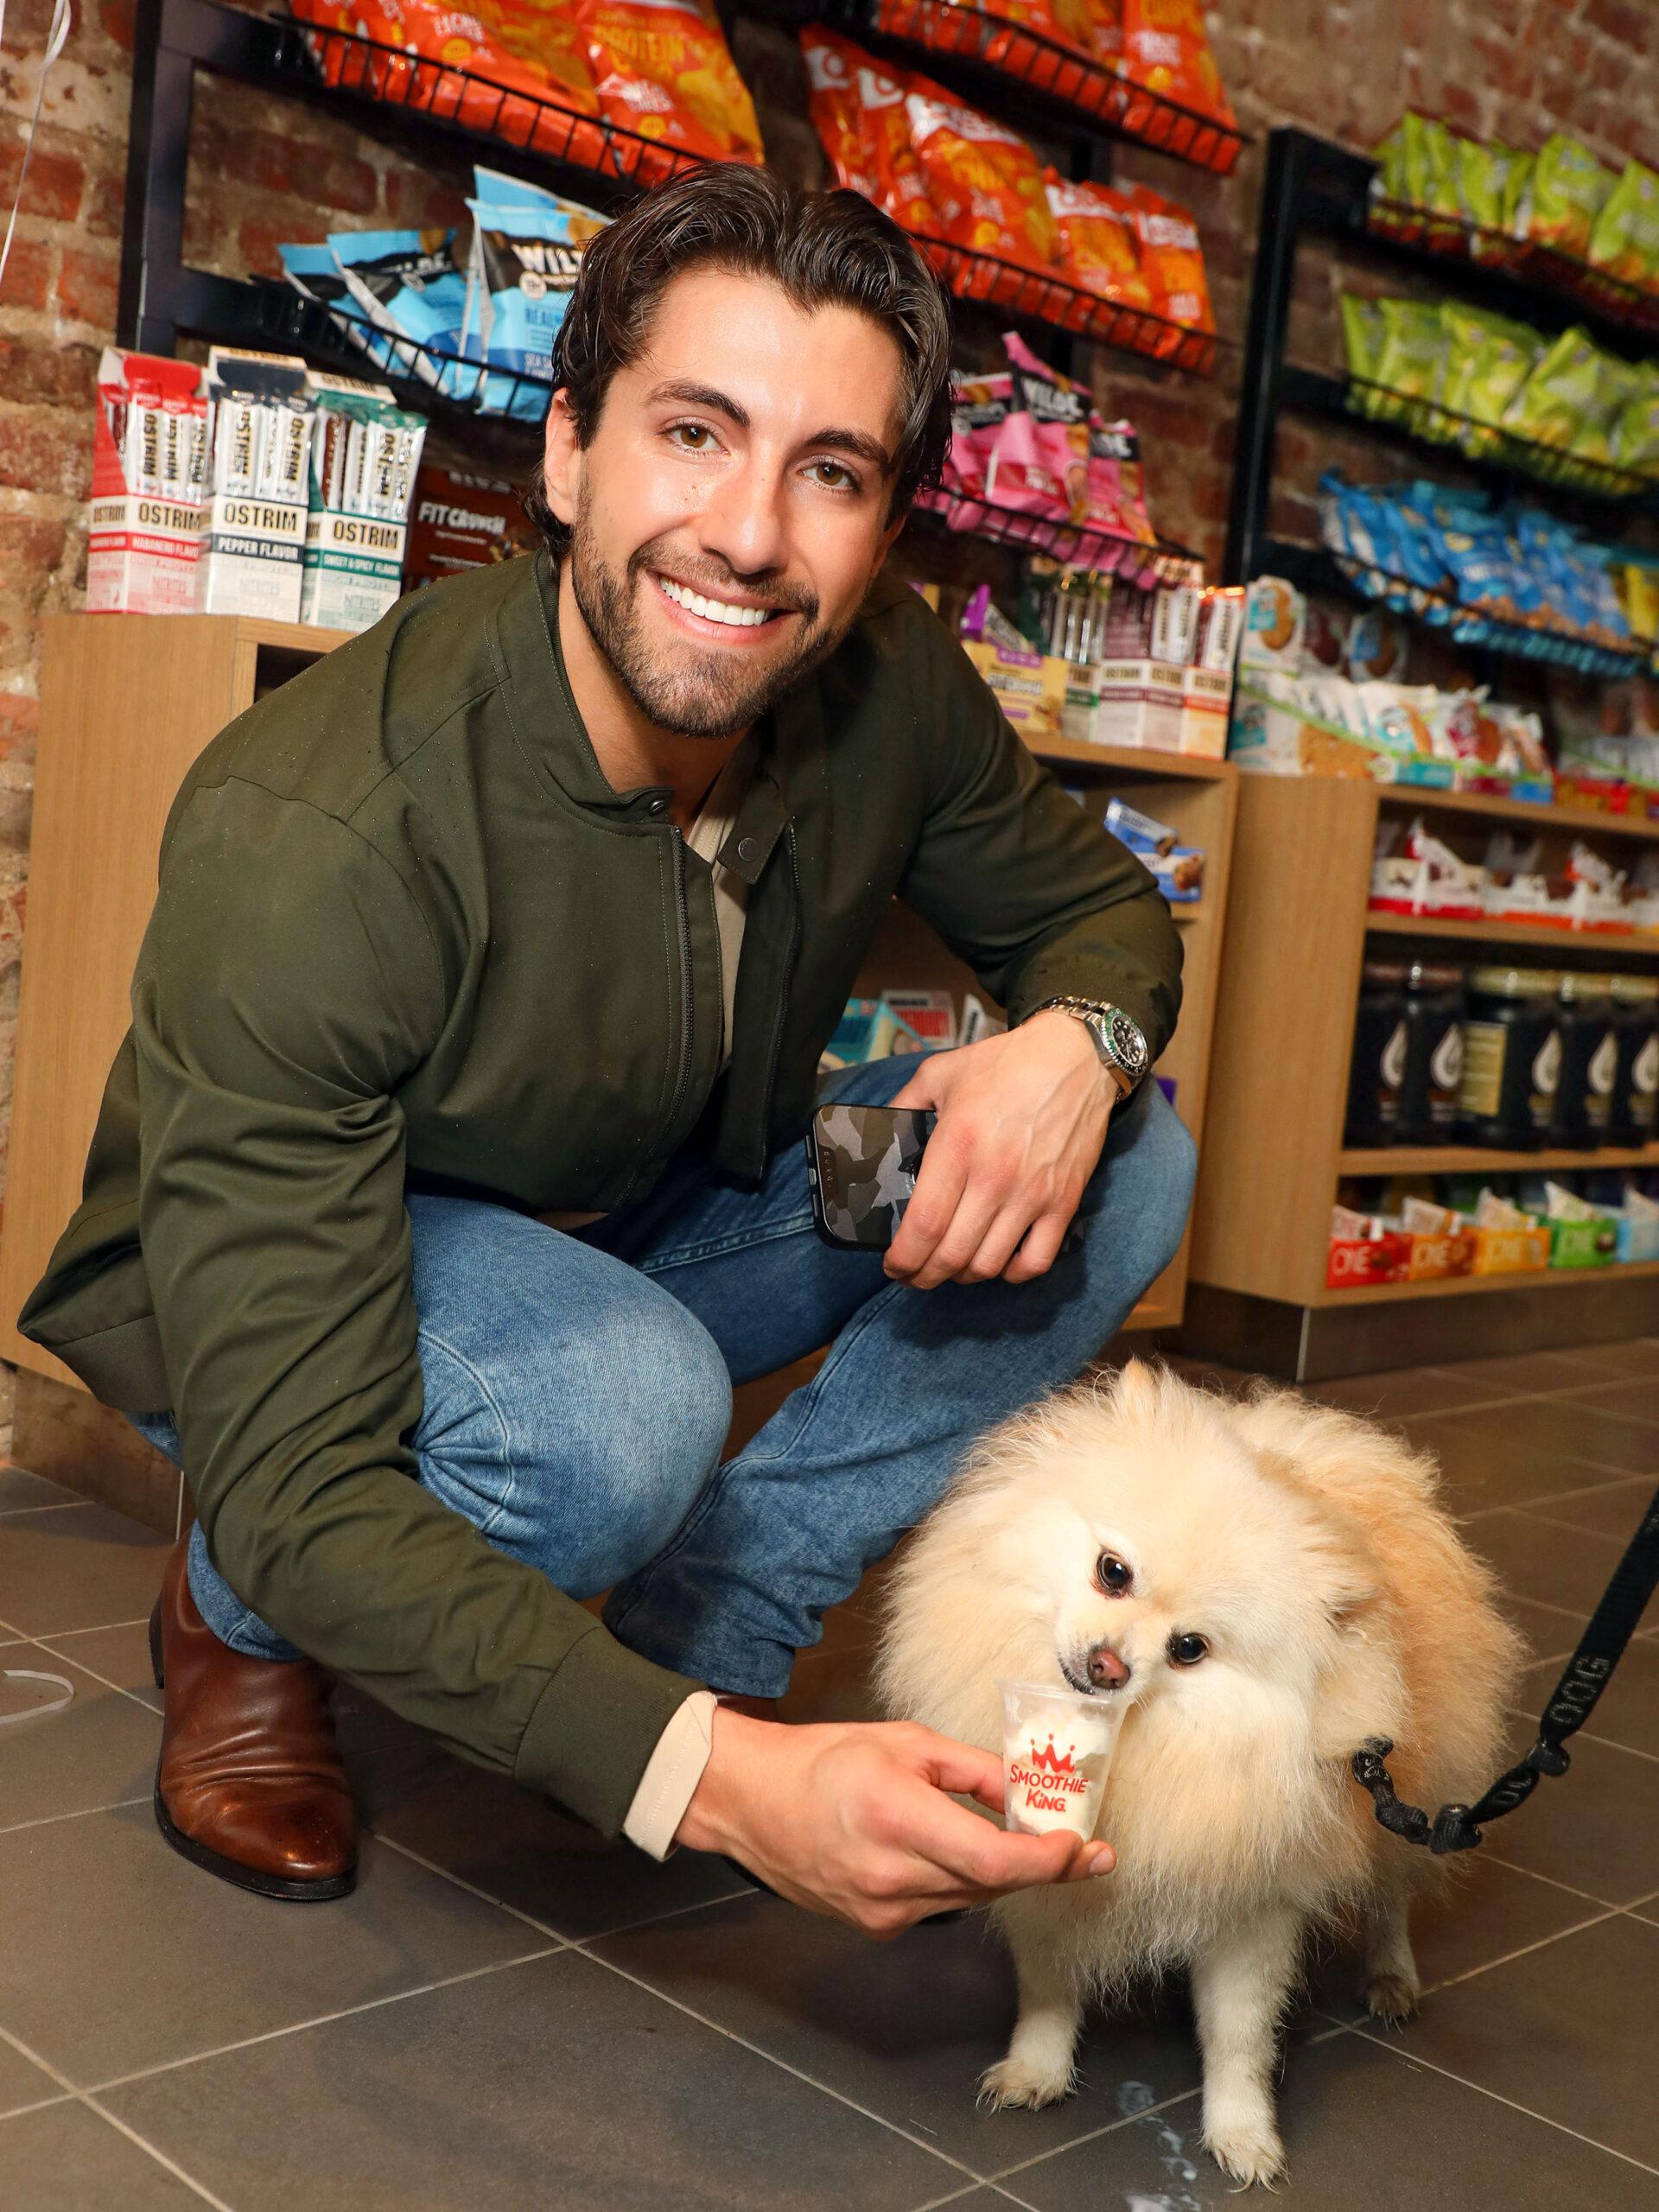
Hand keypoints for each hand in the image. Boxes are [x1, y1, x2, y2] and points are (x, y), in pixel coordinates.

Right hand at [674, 1711, 1114, 1938]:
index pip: (995, 1860)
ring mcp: (882, 1910)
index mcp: (899, 1819)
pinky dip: (958, 1878)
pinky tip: (948, 1848)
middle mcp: (892, 1876)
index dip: (1049, 1860)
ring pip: (970, 1895)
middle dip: (1041, 1865)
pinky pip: (939, 1903)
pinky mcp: (875, 1926)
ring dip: (1000, 1870)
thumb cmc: (825, 1759)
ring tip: (1015, 1836)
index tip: (1083, 1847)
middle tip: (1081, 1847)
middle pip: (993, 1882)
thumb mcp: (906, 1743)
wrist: (754, 1802)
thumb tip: (1029, 1793)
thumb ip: (974, 1771)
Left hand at [882, 1011, 1111, 1289]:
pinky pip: (1036, 1261)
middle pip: (951, 1256)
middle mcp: (994, 1177)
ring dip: (962, 1277)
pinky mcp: (1063, 1202)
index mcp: (957, 1146)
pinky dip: (1012, 1274)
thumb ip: (903, 1105)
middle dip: (923, 1276)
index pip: (923, 1226)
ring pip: (989, 1265)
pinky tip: (997, 1262)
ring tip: (950, 1268)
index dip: (902, 1258)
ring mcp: (1032, 1194)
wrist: (1075, 1057)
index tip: (892, 1264)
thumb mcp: (940, 1073)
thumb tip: (880, 1138)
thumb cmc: (1004, 1064)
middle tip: (912, 1274)